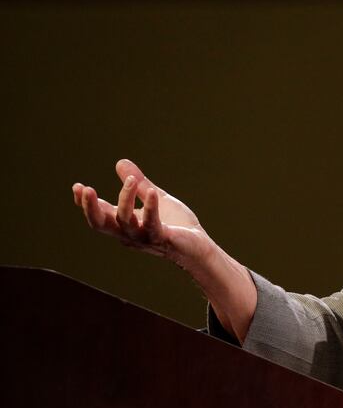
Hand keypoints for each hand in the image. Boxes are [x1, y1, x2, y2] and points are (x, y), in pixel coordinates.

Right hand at [72, 159, 209, 266]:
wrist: (199, 245)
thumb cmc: (177, 225)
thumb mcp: (155, 197)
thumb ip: (139, 183)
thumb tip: (121, 162)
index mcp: (125, 224)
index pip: (99, 215)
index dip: (85, 203)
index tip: (77, 186)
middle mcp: (129, 233)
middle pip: (101, 224)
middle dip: (90, 207)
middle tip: (86, 189)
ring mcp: (144, 237)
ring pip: (124, 221)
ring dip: (125, 199)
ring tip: (132, 180)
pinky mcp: (162, 238)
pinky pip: (152, 224)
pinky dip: (150, 207)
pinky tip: (152, 192)